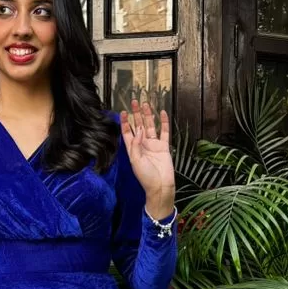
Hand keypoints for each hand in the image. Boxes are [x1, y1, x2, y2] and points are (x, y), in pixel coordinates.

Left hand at [120, 98, 175, 219]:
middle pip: (138, 126)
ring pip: (150, 126)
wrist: (161, 186)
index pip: (127, 132)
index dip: (124, 122)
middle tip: (134, 102)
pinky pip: (164, 132)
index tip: (122, 112)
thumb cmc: (146, 177)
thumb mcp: (136, 161)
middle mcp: (143, 145)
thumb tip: (138, 129)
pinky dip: (163, 122)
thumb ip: (136, 144)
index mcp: (133, 149)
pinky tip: (161, 113)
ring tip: (145, 104)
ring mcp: (154, 145)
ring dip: (148, 115)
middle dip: (135, 114)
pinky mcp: (164, 147)